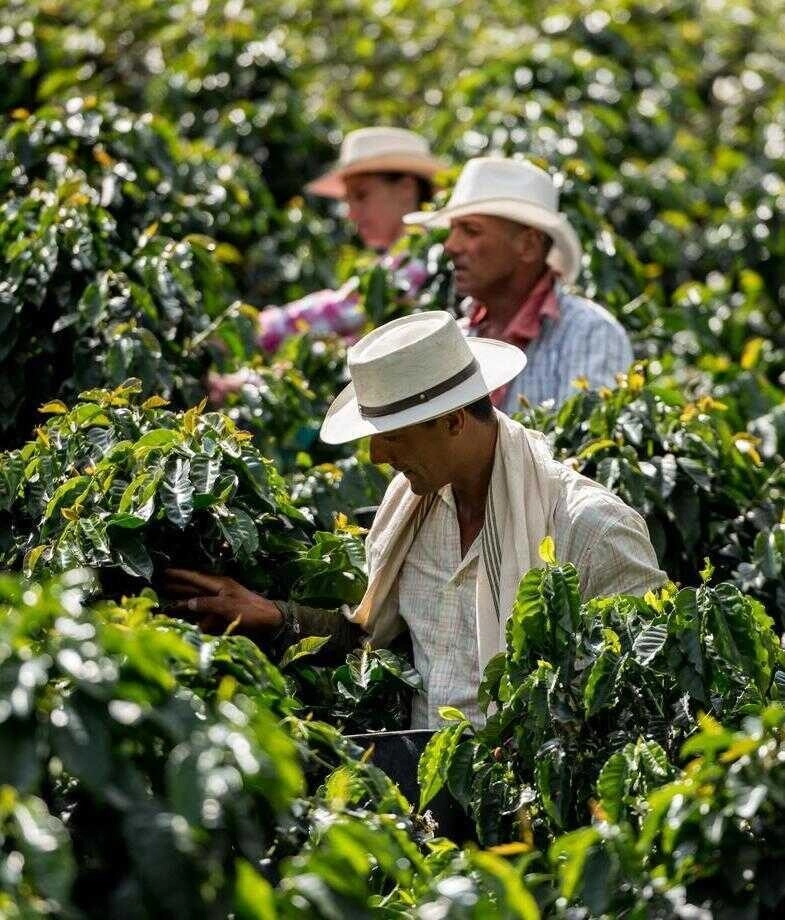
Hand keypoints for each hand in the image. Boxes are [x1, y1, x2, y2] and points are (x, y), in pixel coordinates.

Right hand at [163, 569, 282, 636]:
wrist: (271, 620)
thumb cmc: (251, 611)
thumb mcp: (227, 606)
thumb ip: (207, 604)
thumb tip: (188, 603)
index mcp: (220, 584)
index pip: (195, 577)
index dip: (179, 574)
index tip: (164, 570)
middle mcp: (218, 590)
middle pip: (193, 587)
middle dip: (177, 586)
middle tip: (158, 584)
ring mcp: (221, 601)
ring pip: (198, 599)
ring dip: (183, 600)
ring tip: (167, 601)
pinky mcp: (224, 613)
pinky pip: (205, 612)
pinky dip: (196, 614)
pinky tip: (188, 617)